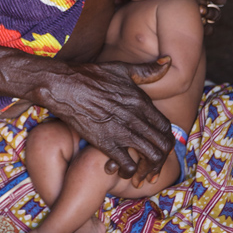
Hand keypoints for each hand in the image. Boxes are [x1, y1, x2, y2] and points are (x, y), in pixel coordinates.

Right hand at [42, 58, 173, 185]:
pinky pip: (127, 165)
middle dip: (161, 158)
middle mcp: (136, 117)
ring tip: (139, 171)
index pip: (166, 127)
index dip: (166, 139)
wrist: (64, 86)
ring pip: (150, 157)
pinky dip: (127, 171)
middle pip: (163, 145)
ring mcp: (122, 131)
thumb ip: (148, 70)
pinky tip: (119, 168)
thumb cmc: (91, 76)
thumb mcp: (122, 69)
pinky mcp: (105, 143)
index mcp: (141, 101)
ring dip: (147, 168)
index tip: (158, 145)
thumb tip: (168, 61)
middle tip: (151, 165)